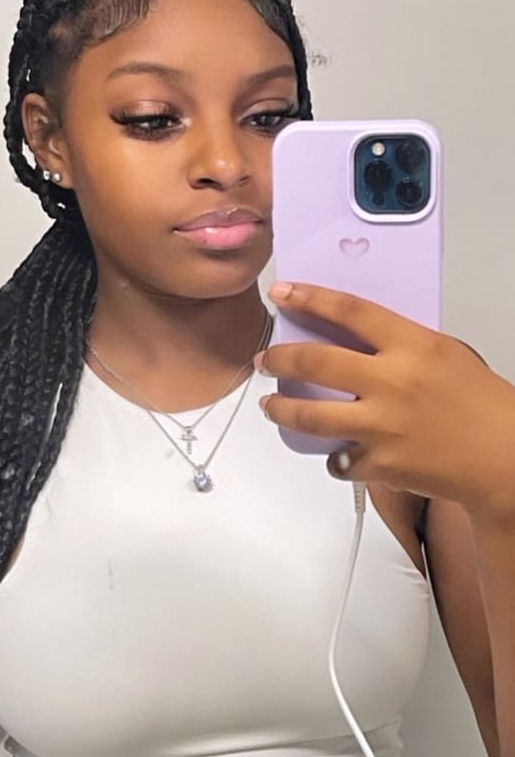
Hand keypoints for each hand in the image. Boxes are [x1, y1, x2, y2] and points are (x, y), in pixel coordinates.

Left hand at [256, 282, 514, 521]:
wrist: (504, 456)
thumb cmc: (481, 403)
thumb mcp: (444, 354)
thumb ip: (399, 345)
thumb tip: (353, 339)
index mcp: (412, 346)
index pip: (349, 311)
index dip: (309, 298)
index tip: (282, 292)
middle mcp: (391, 382)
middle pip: (315, 361)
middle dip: (279, 357)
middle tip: (265, 358)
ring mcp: (381, 426)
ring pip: (310, 414)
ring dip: (281, 409)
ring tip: (271, 406)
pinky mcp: (379, 464)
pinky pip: (338, 460)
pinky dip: (335, 458)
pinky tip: (337, 453)